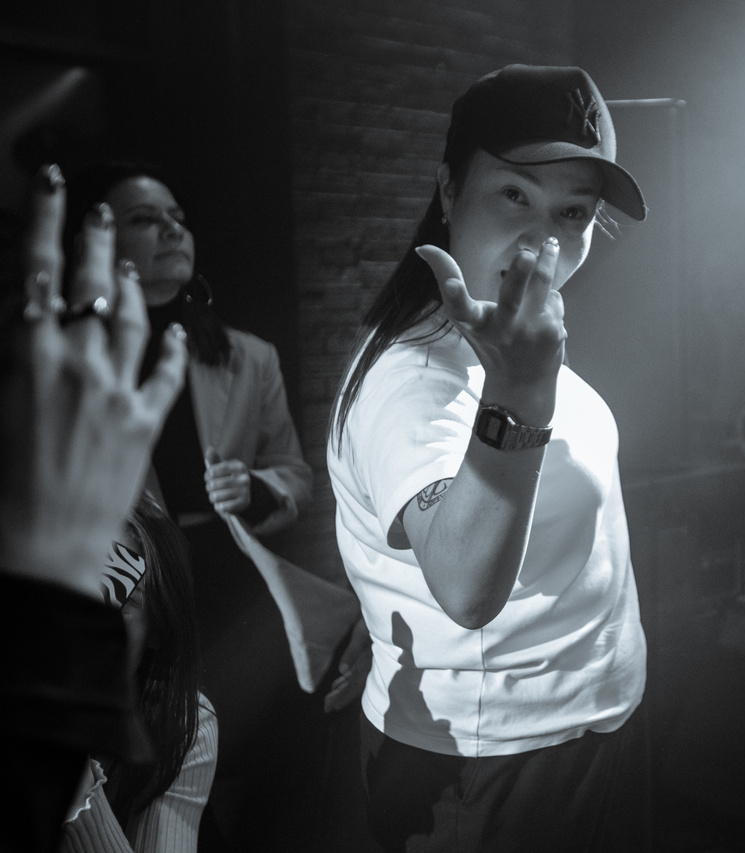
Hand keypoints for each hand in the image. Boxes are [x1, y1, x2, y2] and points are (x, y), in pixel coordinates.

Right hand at [0, 164, 187, 598]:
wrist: (38, 546)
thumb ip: (8, 353)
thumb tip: (20, 318)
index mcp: (26, 352)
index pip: (38, 270)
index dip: (47, 220)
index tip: (55, 184)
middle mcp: (78, 362)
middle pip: (93, 285)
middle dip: (97, 242)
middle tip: (105, 210)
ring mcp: (118, 390)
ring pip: (133, 320)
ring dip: (134, 286)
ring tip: (131, 262)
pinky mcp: (146, 423)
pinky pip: (166, 374)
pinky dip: (171, 348)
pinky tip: (174, 329)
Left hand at [203, 447, 251, 515]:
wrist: (244, 496)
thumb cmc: (229, 478)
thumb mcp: (223, 468)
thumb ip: (214, 460)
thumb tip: (209, 448)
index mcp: (239, 467)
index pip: (213, 471)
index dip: (207, 476)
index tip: (209, 478)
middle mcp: (244, 478)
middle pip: (213, 485)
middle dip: (209, 488)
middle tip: (213, 489)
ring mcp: (245, 491)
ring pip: (216, 496)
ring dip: (213, 498)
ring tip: (217, 497)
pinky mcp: (244, 504)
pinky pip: (223, 507)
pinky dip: (219, 506)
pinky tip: (222, 504)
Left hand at [323, 619, 371, 712]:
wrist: (384, 611)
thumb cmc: (372, 621)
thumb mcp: (361, 635)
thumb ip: (352, 653)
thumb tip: (342, 671)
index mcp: (367, 662)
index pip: (354, 684)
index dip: (344, 697)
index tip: (334, 708)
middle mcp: (367, 664)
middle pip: (353, 685)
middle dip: (340, 697)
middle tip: (326, 708)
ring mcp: (366, 660)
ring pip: (353, 679)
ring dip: (341, 689)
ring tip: (329, 698)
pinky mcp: (364, 655)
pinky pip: (355, 671)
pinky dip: (345, 678)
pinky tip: (338, 682)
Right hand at [416, 239, 563, 422]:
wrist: (522, 384)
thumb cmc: (490, 341)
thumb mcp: (466, 318)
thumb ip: (447, 280)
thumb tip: (424, 248)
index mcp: (475, 323)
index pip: (460, 308)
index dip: (454, 293)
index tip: (452, 284)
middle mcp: (502, 329)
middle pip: (510, 297)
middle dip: (519, 273)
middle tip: (526, 254)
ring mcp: (530, 332)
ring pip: (541, 285)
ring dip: (547, 260)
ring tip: (550, 243)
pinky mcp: (553, 332)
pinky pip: (554, 298)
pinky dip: (549, 299)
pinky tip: (543, 313)